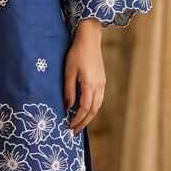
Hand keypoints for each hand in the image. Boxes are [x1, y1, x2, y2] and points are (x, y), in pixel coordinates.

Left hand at [64, 18, 105, 133]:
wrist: (90, 39)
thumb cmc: (76, 53)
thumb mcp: (68, 71)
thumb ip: (68, 90)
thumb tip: (67, 107)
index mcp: (90, 84)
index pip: (85, 108)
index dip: (78, 120)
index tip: (69, 127)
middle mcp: (99, 86)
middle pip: (94, 110)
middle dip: (84, 122)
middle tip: (74, 131)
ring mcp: (102, 83)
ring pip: (98, 106)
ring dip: (89, 117)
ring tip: (79, 124)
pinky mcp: (102, 80)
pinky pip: (99, 99)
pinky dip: (93, 108)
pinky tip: (86, 110)